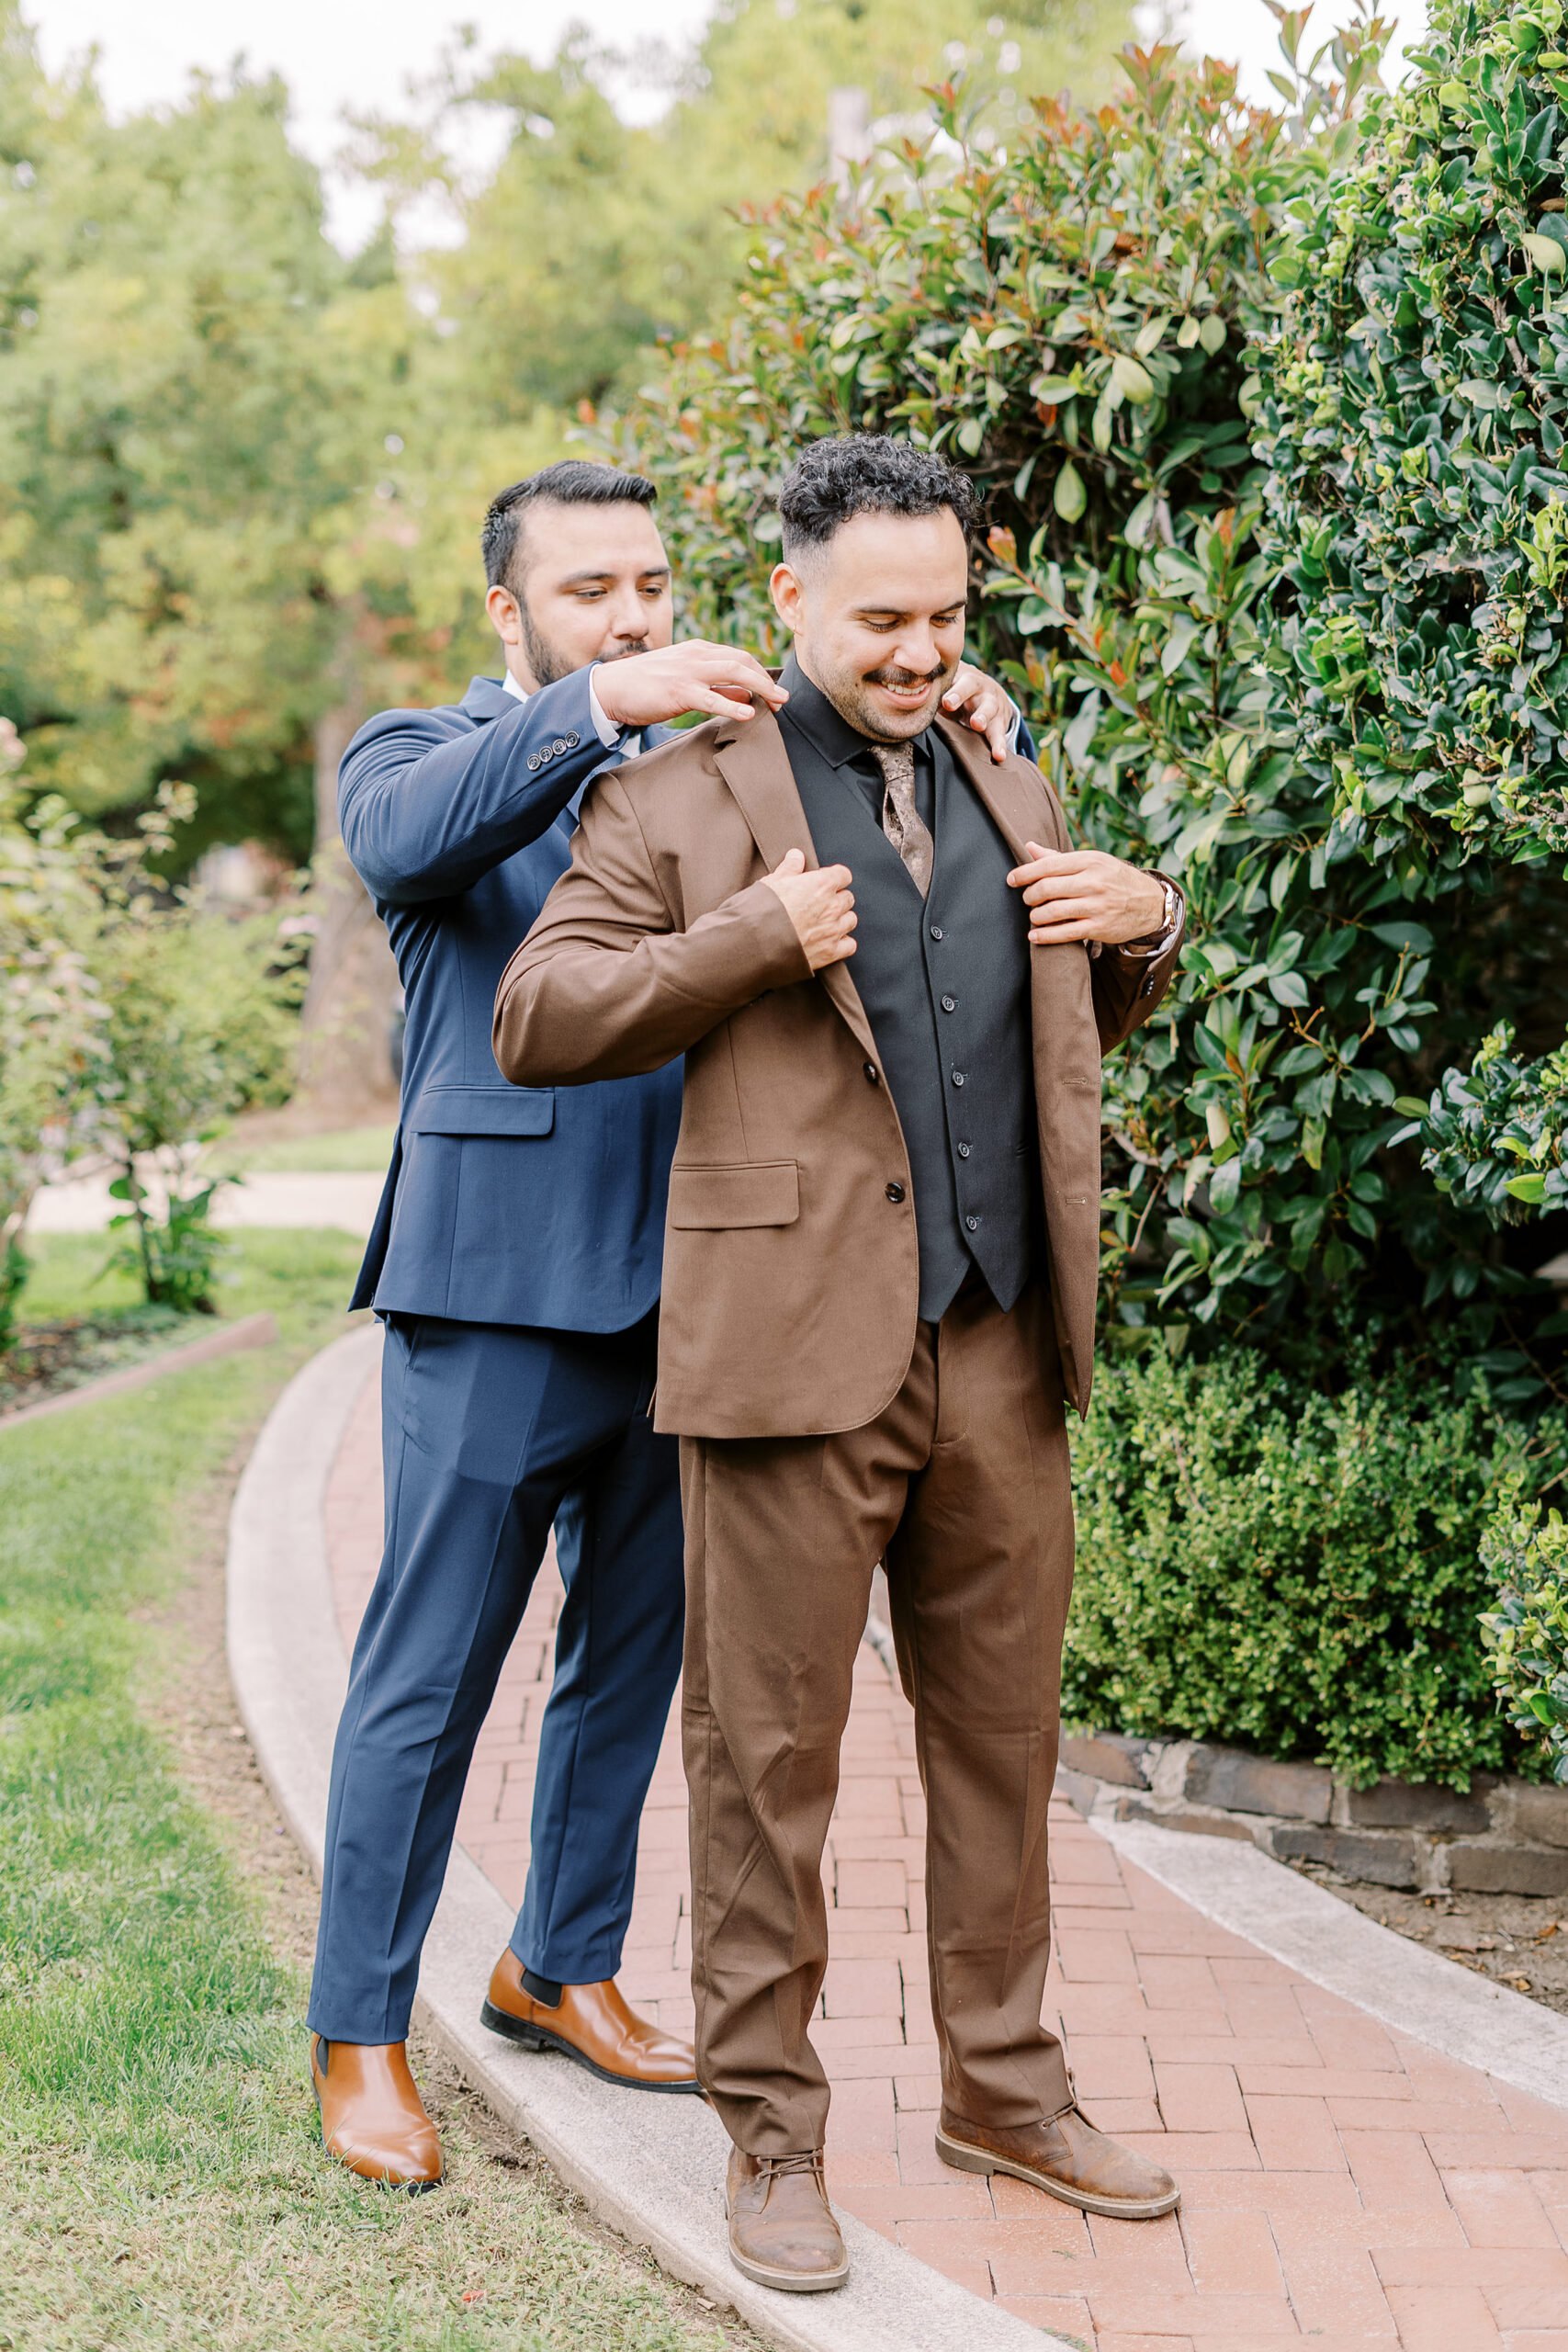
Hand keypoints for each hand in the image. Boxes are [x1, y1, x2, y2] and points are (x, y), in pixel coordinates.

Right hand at [591, 640, 786, 728]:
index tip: (775, 693)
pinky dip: (732, 705)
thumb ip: (715, 686)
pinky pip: (711, 698)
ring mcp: (688, 671)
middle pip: (742, 661)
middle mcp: (696, 655)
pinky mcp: (678, 690)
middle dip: (767, 679)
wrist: (611, 688)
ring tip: (777, 703)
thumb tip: (745, 696)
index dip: (761, 674)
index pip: (739, 657)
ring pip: (732, 673)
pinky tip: (748, 714)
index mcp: (698, 650)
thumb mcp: (685, 681)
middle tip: (783, 699)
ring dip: (760, 687)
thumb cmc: (647, 686)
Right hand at [760, 847, 855, 970]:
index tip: (825, 881)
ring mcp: (833, 930)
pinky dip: (843, 943)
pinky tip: (830, 941)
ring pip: (851, 920)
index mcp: (821, 884)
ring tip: (825, 922)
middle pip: (848, 898)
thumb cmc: (761, 910)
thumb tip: (796, 856)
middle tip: (820, 903)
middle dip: (836, 899)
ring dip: (841, 920)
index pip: (843, 875)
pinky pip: (850, 945)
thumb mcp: (772, 882)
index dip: (834, 877)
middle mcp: (832, 906)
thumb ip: (789, 868)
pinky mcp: (830, 952)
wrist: (756, 943)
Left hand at [940, 663, 1017, 762]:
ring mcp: (992, 704)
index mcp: (964, 679)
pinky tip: (1000, 755)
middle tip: (956, 708)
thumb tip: (910, 707)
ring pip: (989, 709)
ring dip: (984, 718)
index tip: (946, 702)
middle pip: (972, 689)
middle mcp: (979, 688)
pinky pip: (999, 733)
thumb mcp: (950, 687)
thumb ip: (934, 694)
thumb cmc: (961, 691)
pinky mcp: (1000, 722)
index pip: (958, 681)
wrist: (991, 693)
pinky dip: (999, 745)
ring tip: (978, 726)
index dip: (954, 691)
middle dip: (963, 697)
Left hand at [1009, 842, 1166, 946]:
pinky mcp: (1100, 928)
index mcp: (1090, 860)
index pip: (1048, 865)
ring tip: (1034, 916)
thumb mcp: (1092, 862)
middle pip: (1047, 888)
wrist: (1149, 903)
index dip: (1024, 873)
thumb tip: (1029, 846)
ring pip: (1053, 911)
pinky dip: (1045, 936)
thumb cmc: (1113, 879)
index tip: (1011, 880)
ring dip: (1036, 916)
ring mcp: (1097, 905)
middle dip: (1029, 895)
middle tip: (1027, 899)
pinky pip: (1065, 933)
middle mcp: (1094, 881)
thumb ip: (1059, 858)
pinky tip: (1035, 936)